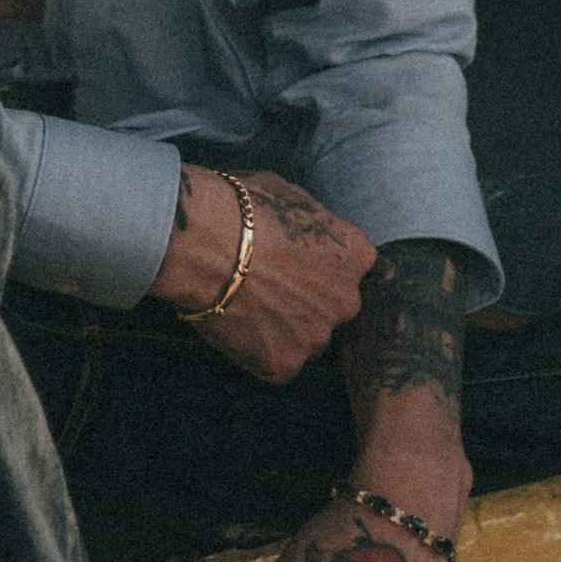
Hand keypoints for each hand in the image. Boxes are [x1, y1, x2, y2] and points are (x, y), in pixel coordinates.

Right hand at [152, 163, 372, 382]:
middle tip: (269, 288)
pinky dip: (258, 351)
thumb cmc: (241, 210)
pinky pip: (277, 363)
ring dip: (285, 329)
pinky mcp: (285, 365)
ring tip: (249, 307)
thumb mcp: (293, 197)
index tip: (293, 263)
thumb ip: (315, 223)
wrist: (203, 245)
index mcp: (357, 255)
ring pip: (306, 338)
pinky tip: (237, 327)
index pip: (350, 268)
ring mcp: (317, 336)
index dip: (319, 266)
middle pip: (332, 308)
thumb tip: (308, 230)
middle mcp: (348, 300)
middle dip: (307, 302)